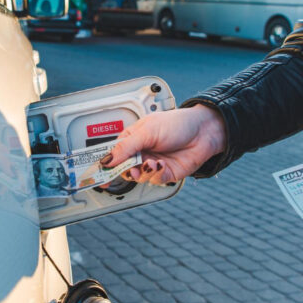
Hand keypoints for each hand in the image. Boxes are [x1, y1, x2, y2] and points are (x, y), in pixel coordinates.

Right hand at [102, 104, 226, 184]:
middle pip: (123, 168)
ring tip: (149, 163)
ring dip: (142, 172)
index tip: (97, 172)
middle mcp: (140, 153)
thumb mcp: (147, 131)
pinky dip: (156, 174)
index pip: (113, 153)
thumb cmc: (178, 123)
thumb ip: (127, 147)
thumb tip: (107, 159)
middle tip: (127, 169)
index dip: (104, 163)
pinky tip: (160, 164)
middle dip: (124, 170)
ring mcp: (152, 164)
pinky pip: (154, 180)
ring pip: (138, 176)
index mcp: (132, 139)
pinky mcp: (165, 174)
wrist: (205, 131)